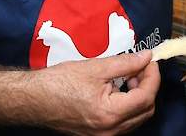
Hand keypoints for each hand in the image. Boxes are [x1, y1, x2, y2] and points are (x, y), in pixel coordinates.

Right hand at [35, 50, 160, 135]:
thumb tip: (146, 57)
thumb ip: (126, 63)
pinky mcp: (97, 135)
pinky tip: (117, 90)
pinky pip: (123, 123)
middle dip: (147, 86)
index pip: (146, 96)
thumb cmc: (59, 82)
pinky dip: (127, 106)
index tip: (150, 60)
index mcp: (110, 114)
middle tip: (139, 67)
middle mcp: (109, 131)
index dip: (152, 76)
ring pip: (136, 118)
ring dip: (138, 97)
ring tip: (128, 77)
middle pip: (145, 110)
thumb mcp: (96, 68)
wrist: (33, 99)